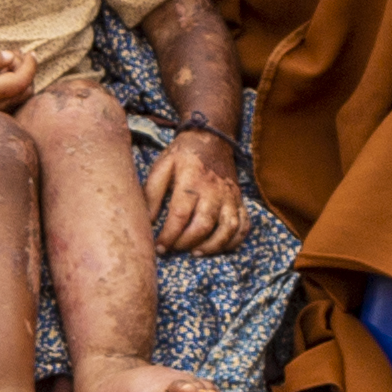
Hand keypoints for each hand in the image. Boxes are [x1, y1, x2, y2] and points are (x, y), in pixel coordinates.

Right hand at [0, 41, 46, 131]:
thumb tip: (11, 56)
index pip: (21, 82)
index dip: (30, 65)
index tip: (30, 52)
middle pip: (26, 91)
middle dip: (25, 71)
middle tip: (14, 55)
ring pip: (19, 99)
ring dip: (19, 80)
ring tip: (5, 65)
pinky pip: (10, 104)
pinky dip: (12, 89)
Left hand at [147, 129, 251, 255]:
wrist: (211, 138)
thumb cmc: (182, 155)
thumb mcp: (162, 166)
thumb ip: (152, 193)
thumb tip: (147, 221)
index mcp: (191, 181)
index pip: (180, 215)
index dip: (168, 236)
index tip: (159, 247)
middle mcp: (214, 191)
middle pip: (204, 225)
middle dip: (187, 243)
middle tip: (174, 249)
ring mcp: (230, 196)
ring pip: (228, 228)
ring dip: (213, 246)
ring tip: (195, 252)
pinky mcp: (240, 200)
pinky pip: (244, 225)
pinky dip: (234, 241)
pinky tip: (218, 247)